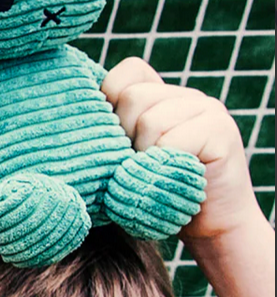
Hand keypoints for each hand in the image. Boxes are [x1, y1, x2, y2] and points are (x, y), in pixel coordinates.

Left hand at [102, 57, 266, 245]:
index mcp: (162, 94)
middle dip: (124, 136)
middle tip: (139, 163)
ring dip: (144, 156)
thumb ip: (112, 128)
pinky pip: (171, 142)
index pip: (128, 71)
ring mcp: (208, 109)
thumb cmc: (156, 191)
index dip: (111, 99)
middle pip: (132, 97)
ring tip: (157, 172)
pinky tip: (173, 178)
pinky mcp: (221, 130)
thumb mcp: (126, 154)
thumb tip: (75, 113)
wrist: (210, 226)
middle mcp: (187, 95)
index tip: (116, 135)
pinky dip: (162, 166)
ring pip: (150, 121)